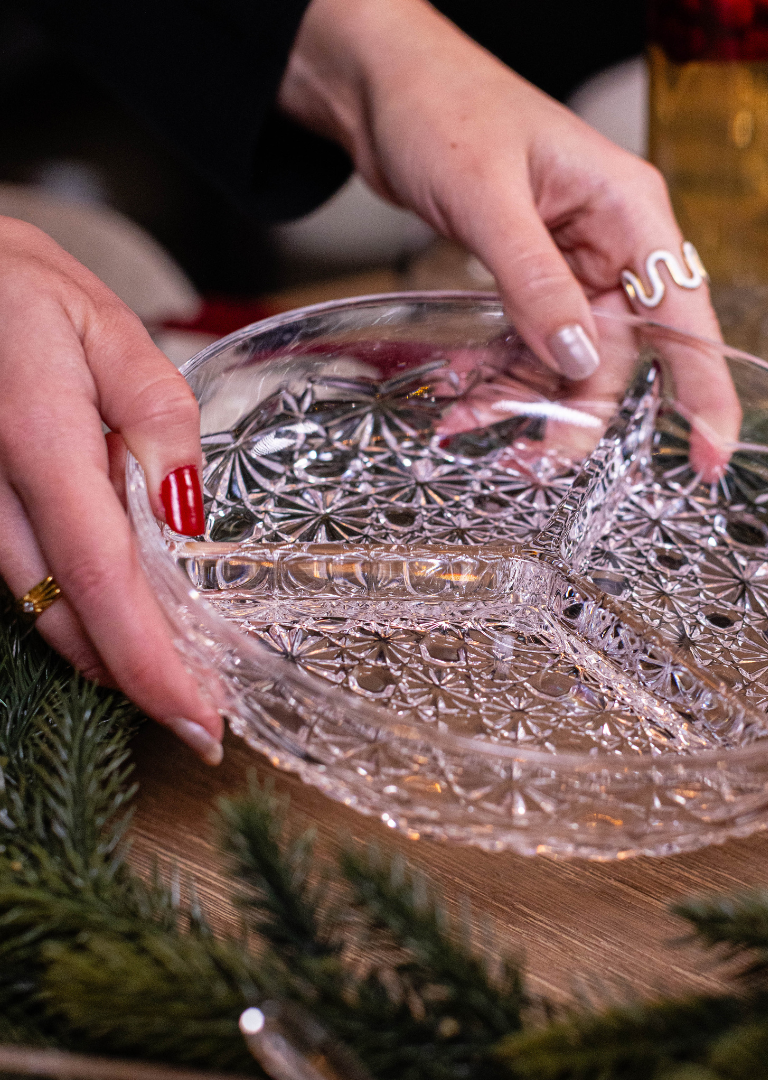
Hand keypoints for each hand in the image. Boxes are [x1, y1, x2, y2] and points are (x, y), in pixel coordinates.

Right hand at [0, 216, 222, 763]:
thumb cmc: (23, 290)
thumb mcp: (115, 334)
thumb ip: (158, 425)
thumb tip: (183, 517)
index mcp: (38, 442)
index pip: (101, 578)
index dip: (149, 661)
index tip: (199, 719)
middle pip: (66, 614)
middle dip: (139, 677)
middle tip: (205, 719)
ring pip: (39, 608)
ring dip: (111, 654)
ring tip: (181, 679)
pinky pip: (23, 581)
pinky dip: (80, 612)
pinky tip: (126, 623)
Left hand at [278, 0, 741, 475]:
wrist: (379, 85)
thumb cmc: (441, 106)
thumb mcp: (488, 196)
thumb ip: (535, 281)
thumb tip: (578, 360)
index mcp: (628, 211)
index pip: (685, 313)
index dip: (706, 391)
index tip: (713, 457)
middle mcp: (609, 245)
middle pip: (616, 354)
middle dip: (575, 413)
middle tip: (535, 463)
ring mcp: (568, 265)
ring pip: (566, 360)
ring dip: (522, 399)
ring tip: (470, 426)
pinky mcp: (529, 278)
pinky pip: (526, 345)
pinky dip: (496, 374)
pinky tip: (461, 394)